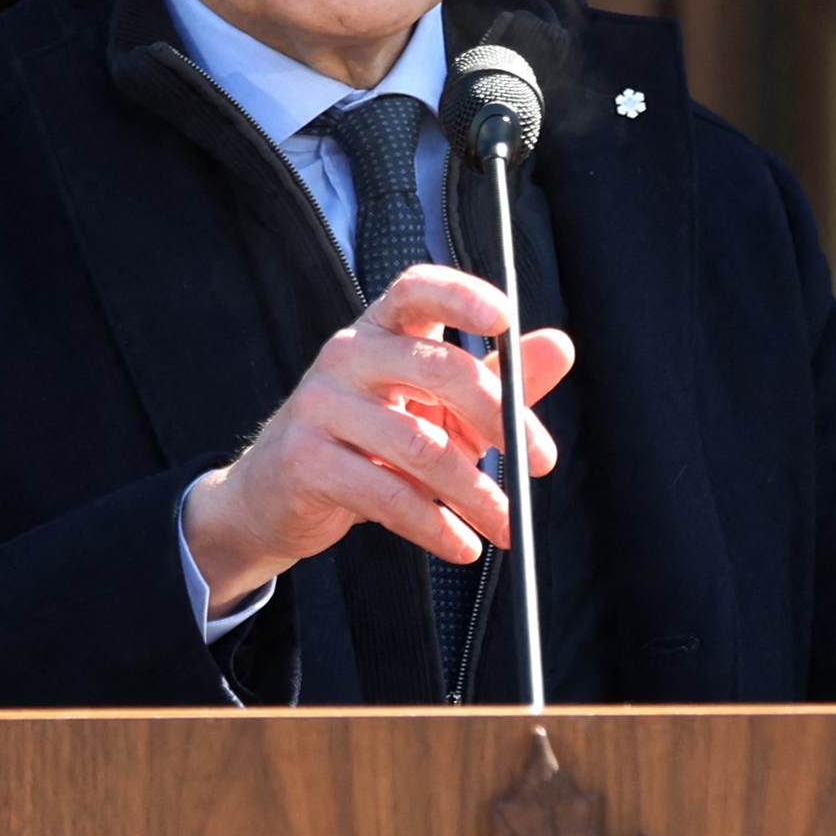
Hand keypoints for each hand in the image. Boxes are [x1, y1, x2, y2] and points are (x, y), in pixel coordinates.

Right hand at [183, 265, 576, 611]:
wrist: (274, 499)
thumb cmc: (369, 445)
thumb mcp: (439, 410)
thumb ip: (498, 380)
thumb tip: (561, 345)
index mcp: (381, 330)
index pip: (417, 290)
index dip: (460, 296)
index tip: (505, 319)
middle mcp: (346, 355)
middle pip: (438, 369)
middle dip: (501, 419)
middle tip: (540, 463)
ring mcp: (320, 405)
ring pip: (419, 444)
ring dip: (475, 493)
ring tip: (507, 525)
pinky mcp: (305, 460)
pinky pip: (386, 494)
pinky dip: (435, 526)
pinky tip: (462, 546)